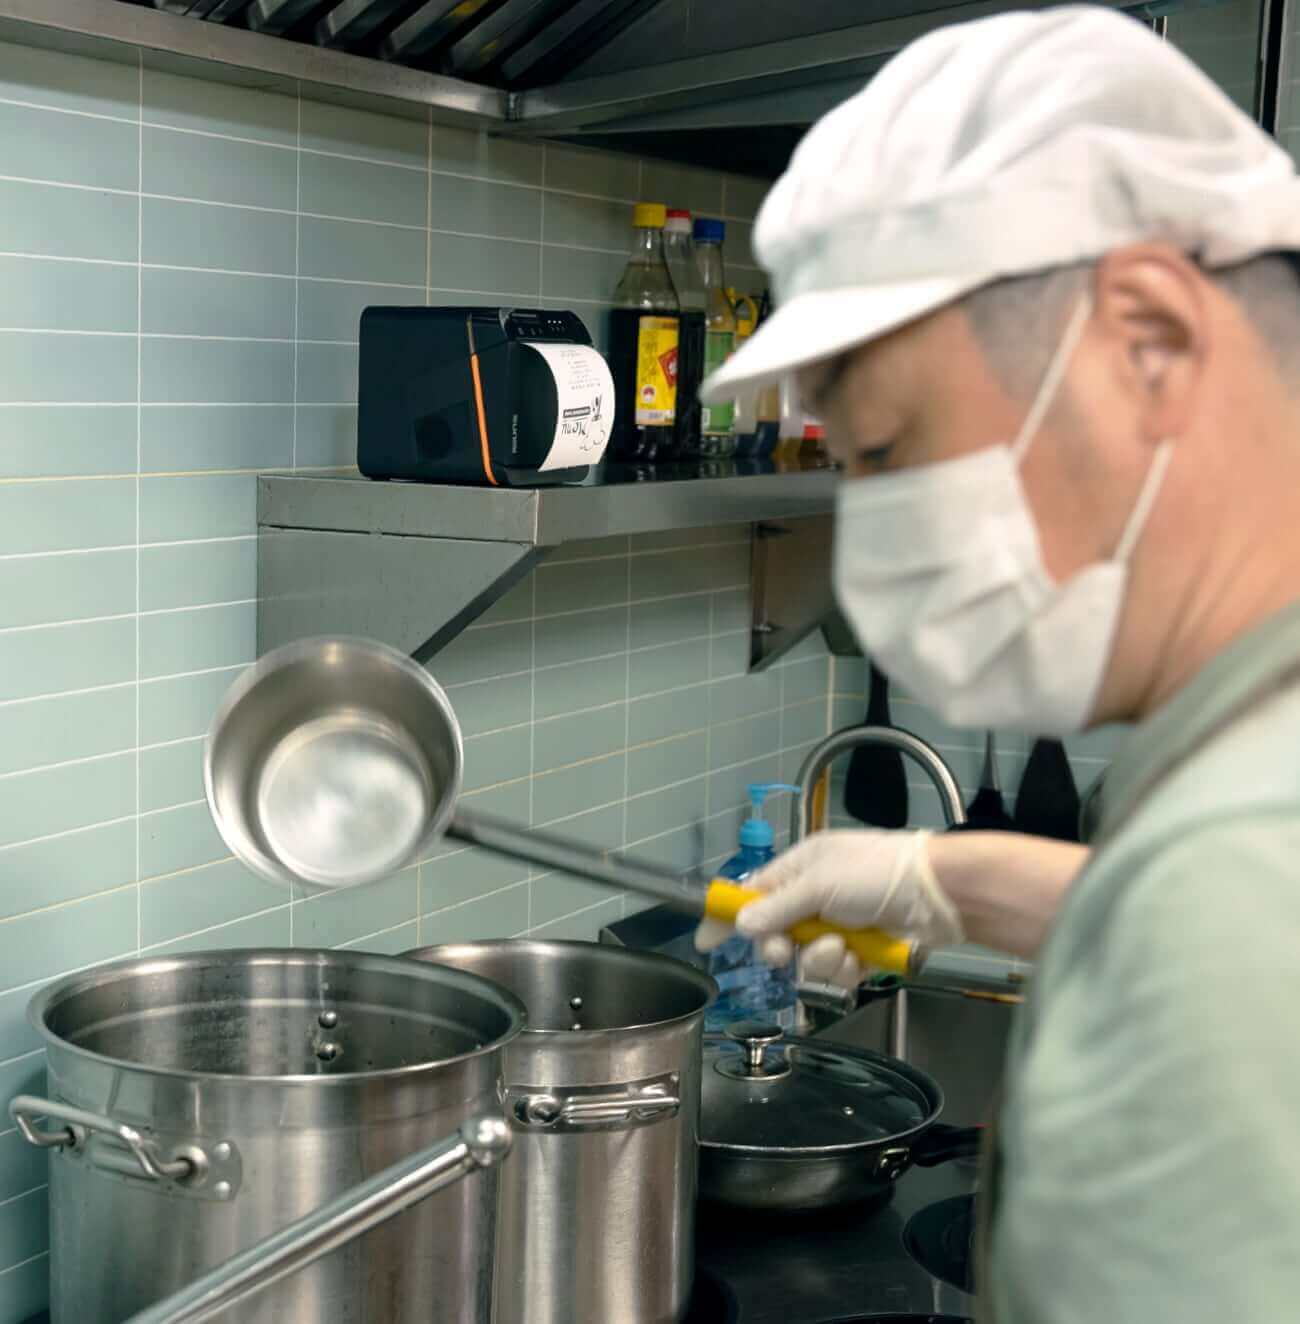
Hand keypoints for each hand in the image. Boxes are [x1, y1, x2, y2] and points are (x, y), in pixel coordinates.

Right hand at [695, 829, 964, 985]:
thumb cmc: (876, 874)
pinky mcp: (861, 953)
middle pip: (775, 933)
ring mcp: (839, 926)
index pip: (752, 893)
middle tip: (783, 951)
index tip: (707, 940)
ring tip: (842, 946)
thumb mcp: (820, 883)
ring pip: (805, 958)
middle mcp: (816, 897)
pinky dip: (845, 969)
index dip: (729, 915)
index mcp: (801, 868)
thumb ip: (778, 906)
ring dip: (819, 958)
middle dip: (778, 946)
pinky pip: (835, 972)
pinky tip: (860, 958)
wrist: (938, 894)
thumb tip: (742, 925)